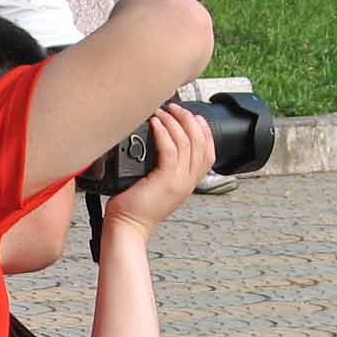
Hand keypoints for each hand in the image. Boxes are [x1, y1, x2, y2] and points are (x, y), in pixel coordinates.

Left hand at [103, 104, 214, 241]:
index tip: (195, 116)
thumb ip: (164, 168)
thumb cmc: (135, 208)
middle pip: (201, 143)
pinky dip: (164, 133)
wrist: (128, 228)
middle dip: (189, 120)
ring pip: (187, 143)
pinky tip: (156, 124)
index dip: (205, 131)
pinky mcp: (166, 180)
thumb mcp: (157, 185)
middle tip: (175, 108)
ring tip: (163, 112)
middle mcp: (188, 181)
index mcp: (189, 183)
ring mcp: (179, 181)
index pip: (208, 153)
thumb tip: (159, 143)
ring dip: (175, 122)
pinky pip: (171, 150)